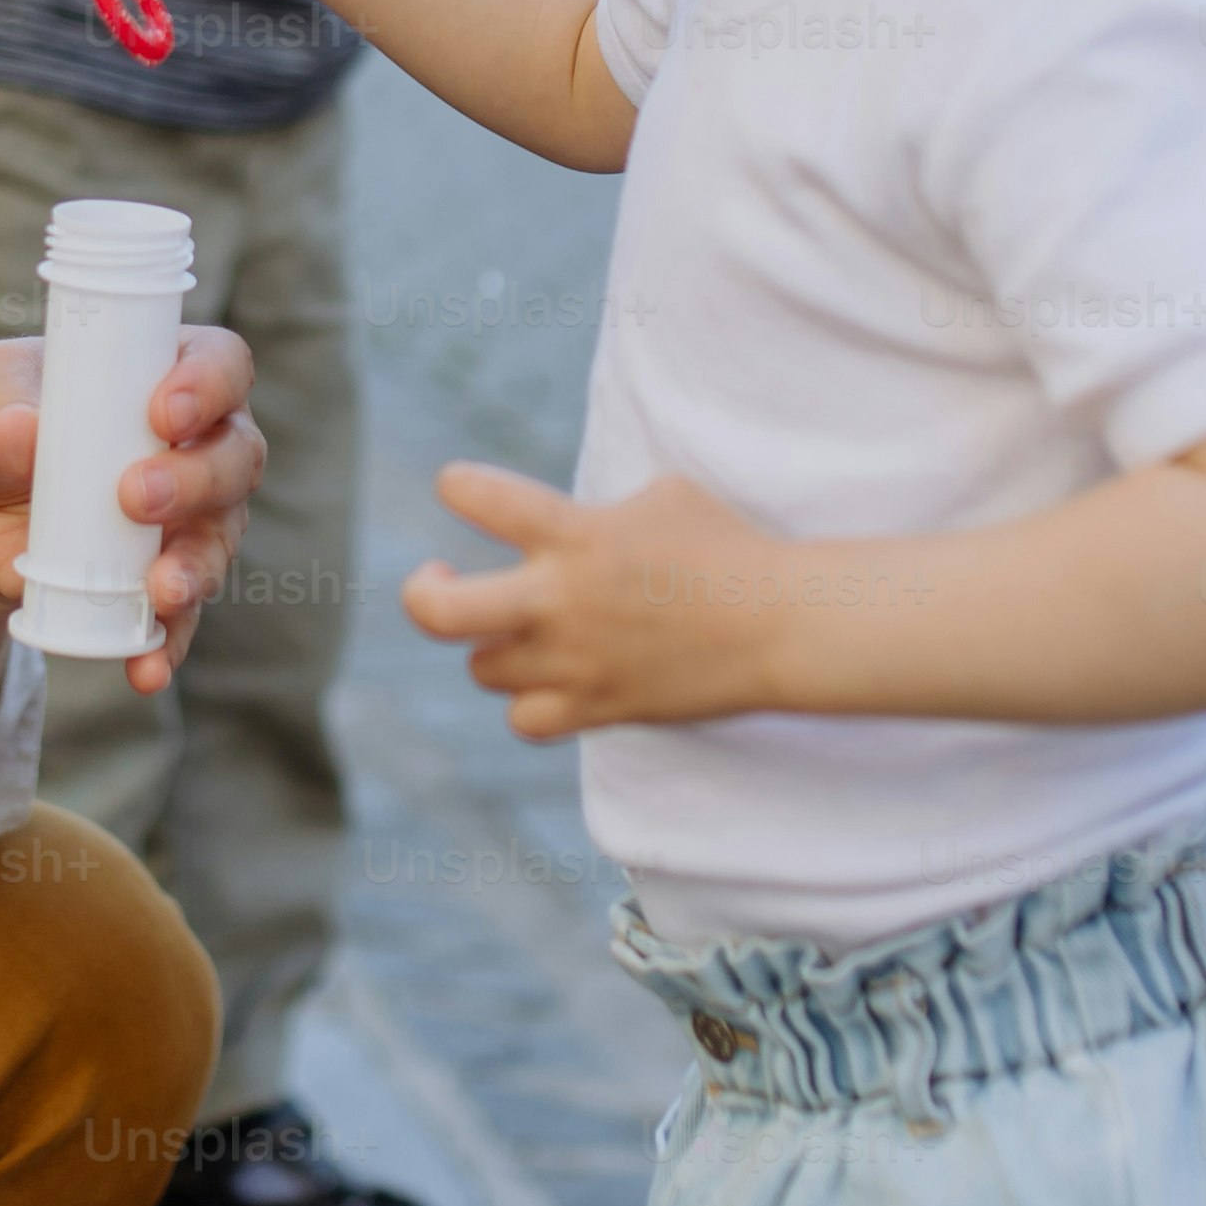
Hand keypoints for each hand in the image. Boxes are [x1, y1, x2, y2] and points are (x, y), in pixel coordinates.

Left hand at [0, 326, 266, 693]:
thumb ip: (0, 403)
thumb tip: (21, 435)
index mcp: (164, 371)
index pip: (222, 363)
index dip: (210, 385)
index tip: (163, 415)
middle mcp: (194, 442)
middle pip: (236, 455)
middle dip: (198, 480)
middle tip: (135, 498)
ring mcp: (187, 517)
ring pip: (221, 538)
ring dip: (197, 567)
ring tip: (159, 590)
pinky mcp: (159, 580)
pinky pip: (181, 617)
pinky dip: (167, 643)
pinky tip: (145, 666)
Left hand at [395, 463, 801, 738]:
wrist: (782, 625)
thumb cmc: (727, 547)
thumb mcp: (663, 492)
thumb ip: (598, 507)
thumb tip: (570, 518)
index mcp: (575, 533)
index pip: (477, 496)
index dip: (458, 485)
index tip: (462, 488)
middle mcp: (560, 601)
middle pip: (439, 613)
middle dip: (423, 591)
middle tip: (440, 577)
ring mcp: (575, 662)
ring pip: (482, 668)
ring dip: (493, 644)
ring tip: (518, 628)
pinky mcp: (598, 708)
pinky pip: (525, 721)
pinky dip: (527, 701)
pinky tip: (547, 678)